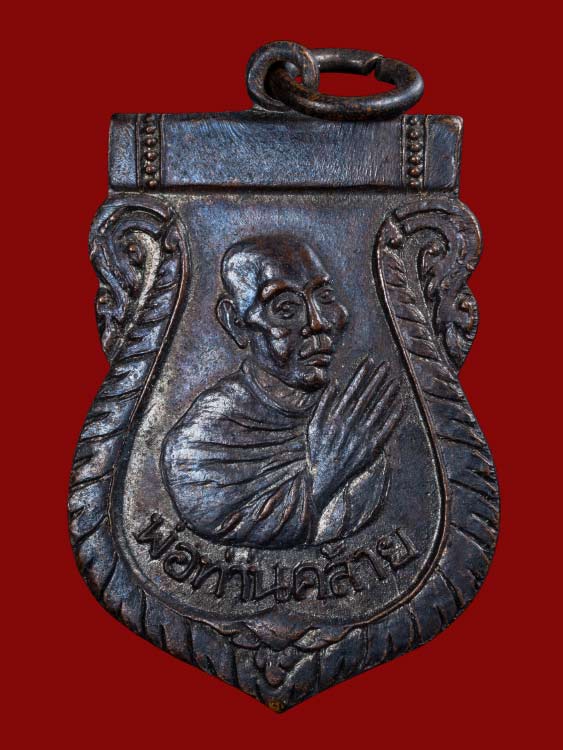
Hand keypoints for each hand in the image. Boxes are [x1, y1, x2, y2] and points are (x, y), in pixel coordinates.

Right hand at [307, 357, 401, 507]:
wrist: (324, 479)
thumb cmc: (317, 451)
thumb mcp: (313, 426)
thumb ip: (324, 404)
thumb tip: (334, 384)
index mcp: (336, 416)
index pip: (352, 390)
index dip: (362, 375)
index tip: (370, 362)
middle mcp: (350, 424)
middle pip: (367, 396)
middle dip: (378, 379)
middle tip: (387, 366)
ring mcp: (362, 436)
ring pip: (378, 410)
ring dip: (388, 394)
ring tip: (396, 381)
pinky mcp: (371, 448)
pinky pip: (386, 429)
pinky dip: (394, 416)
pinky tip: (401, 404)